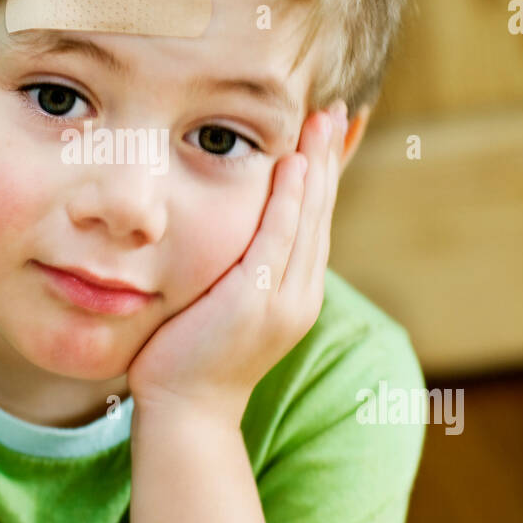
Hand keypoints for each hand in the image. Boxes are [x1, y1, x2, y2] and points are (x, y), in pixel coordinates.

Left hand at [126, 100, 348, 422]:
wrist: (186, 412)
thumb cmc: (190, 359)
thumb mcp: (222, 306)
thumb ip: (234, 270)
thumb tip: (227, 240)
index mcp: (294, 292)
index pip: (314, 221)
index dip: (323, 175)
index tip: (328, 132)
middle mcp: (299, 293)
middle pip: (320, 212)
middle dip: (329, 158)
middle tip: (336, 110)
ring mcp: (283, 297)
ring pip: (307, 218)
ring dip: (316, 165)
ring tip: (321, 120)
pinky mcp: (257, 299)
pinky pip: (279, 237)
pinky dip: (290, 199)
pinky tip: (294, 163)